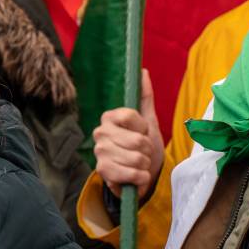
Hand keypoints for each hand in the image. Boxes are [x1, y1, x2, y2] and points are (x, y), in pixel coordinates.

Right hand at [93, 70, 163, 198]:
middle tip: (142, 151)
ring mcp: (99, 152)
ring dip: (144, 165)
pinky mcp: (102, 171)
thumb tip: (143, 71)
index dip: (143, 127)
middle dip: (147, 149)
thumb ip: (144, 96)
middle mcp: (100, 132)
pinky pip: (132, 173)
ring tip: (138, 164)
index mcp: (109, 117)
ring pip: (137, 158)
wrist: (139, 175)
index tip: (142, 131)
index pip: (130, 115)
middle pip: (137, 139)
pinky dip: (140, 178)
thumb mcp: (148, 121)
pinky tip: (134, 176)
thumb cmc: (143, 147)